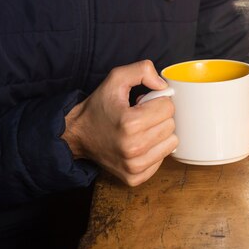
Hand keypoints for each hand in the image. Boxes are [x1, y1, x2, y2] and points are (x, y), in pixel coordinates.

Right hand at [63, 60, 177, 185]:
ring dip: (159, 134)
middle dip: (159, 117)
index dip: (157, 101)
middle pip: (171, 125)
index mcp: (130, 123)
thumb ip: (142, 70)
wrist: (77, 135)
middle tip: (141, 116)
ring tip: (140, 130)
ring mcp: (133, 166)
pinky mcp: (134, 178)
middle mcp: (133, 148)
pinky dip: (154, 150)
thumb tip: (164, 86)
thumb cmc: (99, 107)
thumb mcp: (116, 79)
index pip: (168, 107)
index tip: (143, 103)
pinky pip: (163, 159)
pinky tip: (139, 144)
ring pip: (171, 143)